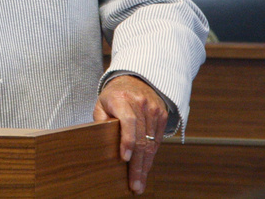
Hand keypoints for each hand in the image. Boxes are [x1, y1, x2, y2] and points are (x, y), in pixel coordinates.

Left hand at [92, 75, 168, 194]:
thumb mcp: (101, 104)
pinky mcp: (162, 115)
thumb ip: (101, 121)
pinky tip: (145, 167)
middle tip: (135, 185)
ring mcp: (154, 109)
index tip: (124, 158)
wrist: (135, 79)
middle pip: (142, 138)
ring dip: (145, 165)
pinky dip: (151, 156)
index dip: (127, 141)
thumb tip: (104, 144)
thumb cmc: (114, 96)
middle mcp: (140, 103)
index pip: (128, 121)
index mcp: (121, 99)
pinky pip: (157, 140)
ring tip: (139, 182)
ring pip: (151, 143)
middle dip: (137, 165)